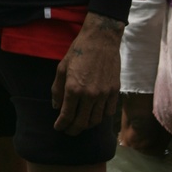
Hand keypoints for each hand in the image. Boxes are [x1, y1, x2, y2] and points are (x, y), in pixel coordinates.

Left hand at [51, 12, 123, 134]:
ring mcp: (104, 94)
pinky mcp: (115, 91)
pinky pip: (109, 112)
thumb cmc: (78, 52)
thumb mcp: (61, 68)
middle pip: (82, 122)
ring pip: (96, 120)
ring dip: (87, 125)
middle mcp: (90, 95)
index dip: (61, 125)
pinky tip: (95, 115)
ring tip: (81, 124)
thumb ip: (57, 89)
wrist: (101, 40)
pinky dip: (101, 117)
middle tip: (68, 131)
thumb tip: (56, 106)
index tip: (58, 128)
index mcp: (73, 89)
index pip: (67, 115)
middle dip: (73, 130)